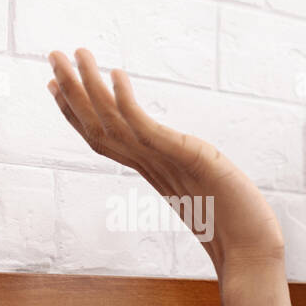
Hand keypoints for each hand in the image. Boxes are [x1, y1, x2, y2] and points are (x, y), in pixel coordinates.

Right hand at [45, 48, 285, 278]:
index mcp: (154, 173)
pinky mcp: (184, 158)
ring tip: (75, 53)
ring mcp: (164, 164)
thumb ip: (192, 175)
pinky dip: (126, 100)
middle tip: (52, 56)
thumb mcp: (210, 190)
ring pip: (111, 122)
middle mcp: (152, 168)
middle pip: (98, 127)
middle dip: (72, 92)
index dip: (77, 114)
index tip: (55, 87)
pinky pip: (143, 127)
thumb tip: (192, 166)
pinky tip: (117, 74)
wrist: (252, 251)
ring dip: (89, 86)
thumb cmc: (238, 228)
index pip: (105, 140)